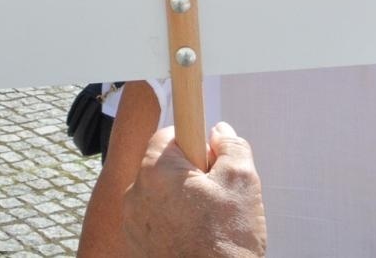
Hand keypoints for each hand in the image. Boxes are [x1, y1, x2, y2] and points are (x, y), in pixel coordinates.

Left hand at [123, 122, 265, 257]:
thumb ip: (232, 147)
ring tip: (207, 222)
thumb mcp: (242, 183)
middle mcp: (136, 192)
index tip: (209, 157)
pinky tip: (194, 237)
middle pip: (163, 166)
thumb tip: (221, 133)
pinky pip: (154, 220)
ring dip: (180, 200)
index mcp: (156, 170)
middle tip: (215, 194)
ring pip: (159, 195)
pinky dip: (171, 223)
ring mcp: (133, 220)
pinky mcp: (136, 243)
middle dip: (189, 175)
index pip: (168, 134)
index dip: (193, 142)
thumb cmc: (225, 242)